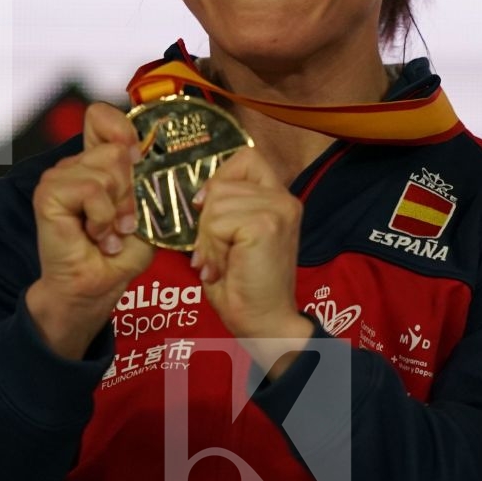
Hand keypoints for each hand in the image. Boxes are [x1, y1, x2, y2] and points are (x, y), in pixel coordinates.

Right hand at [28, 102, 156, 354]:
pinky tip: (97, 235)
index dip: (122, 130)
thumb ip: (145, 182)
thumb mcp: (144, 213)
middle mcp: (74, 166)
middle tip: (122, 222)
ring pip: (107, 168)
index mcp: (95, 163)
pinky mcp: (48, 194)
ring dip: (117, 208)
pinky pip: (91, 189)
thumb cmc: (116, 255)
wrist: (92, 289)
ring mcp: (58, 178)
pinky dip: (103, 216)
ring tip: (108, 233)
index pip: (101, 117)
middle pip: (116, 148)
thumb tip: (145, 156)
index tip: (136, 161)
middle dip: (130, 190)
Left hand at [190, 148, 309, 348]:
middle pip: (221, 184)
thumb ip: (224, 209)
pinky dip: (212, 248)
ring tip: (220, 264)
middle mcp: (284, 198)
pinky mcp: (266, 224)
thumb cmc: (245, 286)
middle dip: (206, 221)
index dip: (220, 178)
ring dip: (208, 239)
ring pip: (216, 204)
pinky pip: (218, 222)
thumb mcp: (232, 237)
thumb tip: (197, 195)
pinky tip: (223, 269)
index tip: (207, 208)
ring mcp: (278, 209)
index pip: (246, 157)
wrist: (265, 323)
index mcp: (278, 198)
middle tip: (214, 255)